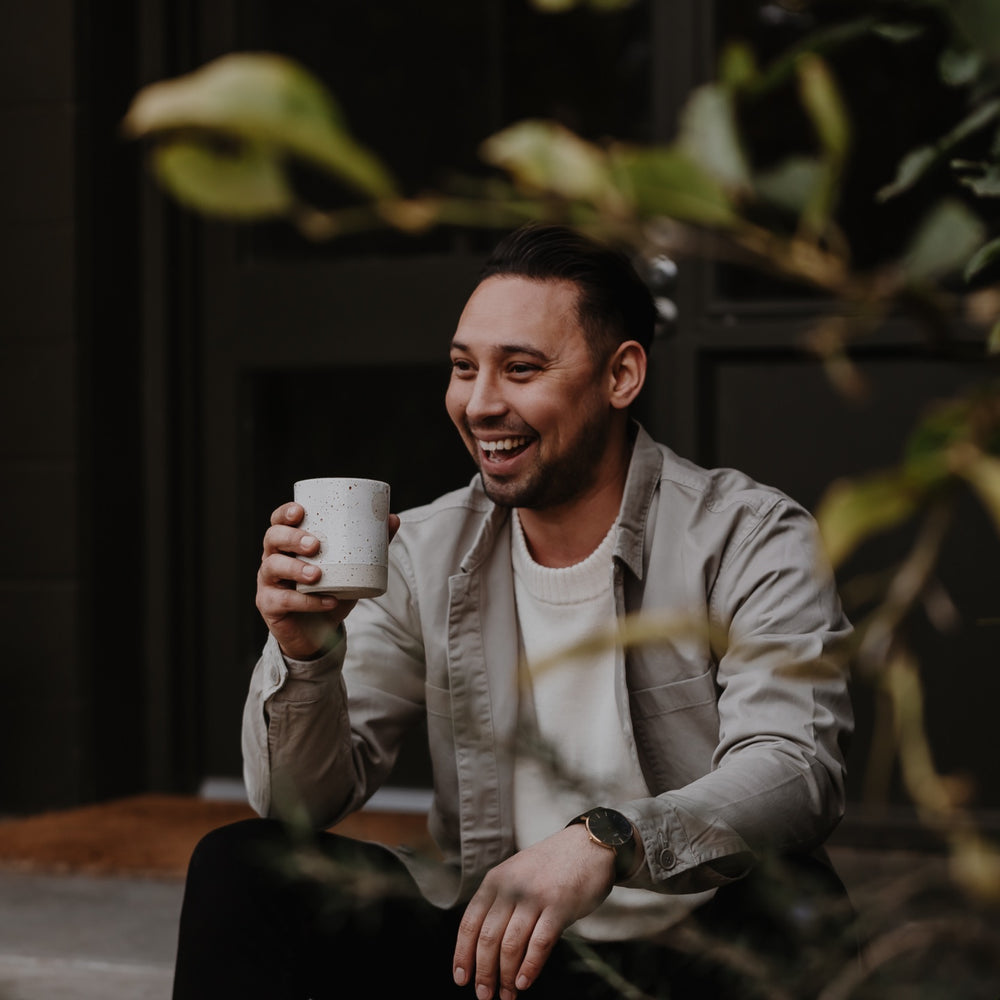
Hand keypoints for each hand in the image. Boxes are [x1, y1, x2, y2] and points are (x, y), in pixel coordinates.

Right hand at [256, 501, 399, 659]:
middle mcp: (273, 558)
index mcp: (289, 543)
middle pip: (272, 539)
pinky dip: (308, 601)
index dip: (285, 513)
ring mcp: (269, 582)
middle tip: (314, 545)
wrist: (317, 632)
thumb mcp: (350, 568)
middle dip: (291, 538)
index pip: (278, 521)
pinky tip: (328, 601)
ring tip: (317, 574)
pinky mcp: (270, 605)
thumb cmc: (330, 590)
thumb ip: (370, 545)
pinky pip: (285, 600)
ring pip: (272, 567)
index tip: (300, 511)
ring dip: (295, 569)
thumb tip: (394, 519)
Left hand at [453, 824, 615, 999]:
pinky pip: (539, 944)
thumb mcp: (515, 874)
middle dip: (483, 973)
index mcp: (495, 880)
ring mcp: (535, 897)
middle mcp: (511, 888)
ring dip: (505, 977)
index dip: (462, 954)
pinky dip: (529, 968)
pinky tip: (524, 983)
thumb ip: (499, 902)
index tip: (461, 978)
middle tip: (484, 995)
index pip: (470, 923)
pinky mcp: (560, 906)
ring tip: (506, 996)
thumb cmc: (551, 866)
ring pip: (511, 946)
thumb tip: (482, 948)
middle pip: (488, 939)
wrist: (588, 845)